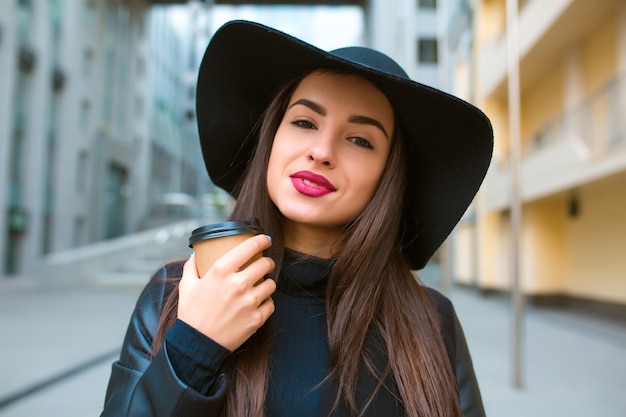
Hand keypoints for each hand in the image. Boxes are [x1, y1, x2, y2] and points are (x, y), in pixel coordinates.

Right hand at [177, 234, 275, 350]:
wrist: (196, 344)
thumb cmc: (191, 313)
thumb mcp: (187, 286)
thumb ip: (192, 266)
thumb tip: (196, 254)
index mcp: (220, 271)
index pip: (249, 247)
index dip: (261, 240)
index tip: (266, 239)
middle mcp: (237, 284)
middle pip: (266, 264)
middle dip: (267, 262)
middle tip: (264, 265)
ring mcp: (249, 302)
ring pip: (271, 284)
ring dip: (266, 284)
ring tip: (259, 286)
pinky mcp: (256, 319)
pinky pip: (270, 304)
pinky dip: (265, 304)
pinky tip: (257, 304)